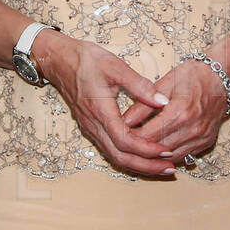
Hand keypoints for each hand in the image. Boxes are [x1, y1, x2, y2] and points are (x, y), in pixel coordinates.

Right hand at [34, 33, 177, 176]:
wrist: (60, 60)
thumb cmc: (86, 60)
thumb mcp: (115, 66)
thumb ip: (140, 85)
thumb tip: (162, 102)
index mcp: (100, 111)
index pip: (124, 141)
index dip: (146, 149)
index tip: (166, 150)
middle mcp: (94, 125)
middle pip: (120, 157)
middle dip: (146, 166)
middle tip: (169, 168)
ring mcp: (91, 129)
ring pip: (115, 156)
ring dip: (138, 165)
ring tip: (160, 166)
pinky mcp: (91, 128)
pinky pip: (110, 150)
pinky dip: (128, 157)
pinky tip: (143, 156)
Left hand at [126, 59, 229, 168]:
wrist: (221, 78)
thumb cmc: (193, 76)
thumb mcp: (164, 83)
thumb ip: (143, 104)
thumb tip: (124, 121)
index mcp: (180, 112)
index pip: (148, 135)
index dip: (131, 138)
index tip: (118, 136)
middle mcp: (192, 129)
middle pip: (158, 149)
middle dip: (139, 150)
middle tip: (124, 146)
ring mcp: (201, 138)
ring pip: (170, 157)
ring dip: (153, 158)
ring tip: (138, 151)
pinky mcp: (206, 142)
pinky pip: (183, 156)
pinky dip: (169, 155)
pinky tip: (158, 151)